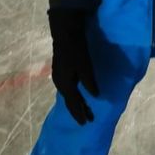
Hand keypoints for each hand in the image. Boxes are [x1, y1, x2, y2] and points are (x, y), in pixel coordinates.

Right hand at [48, 9, 98, 124]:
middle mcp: (60, 82)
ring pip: (68, 94)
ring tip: (85, 110)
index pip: (73, 103)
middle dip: (78, 110)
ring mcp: (59, 76)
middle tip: (88, 119)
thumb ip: (89, 81)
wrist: (65, 32)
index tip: (86, 123)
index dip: (79, 113)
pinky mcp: (61, 70)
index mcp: (65, 83)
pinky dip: (73, 95)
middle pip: (70, 100)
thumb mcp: (85, 65)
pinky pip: (68, 88)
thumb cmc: (76, 48)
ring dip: (76, 103)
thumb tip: (95, 96)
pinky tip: (77, 94)